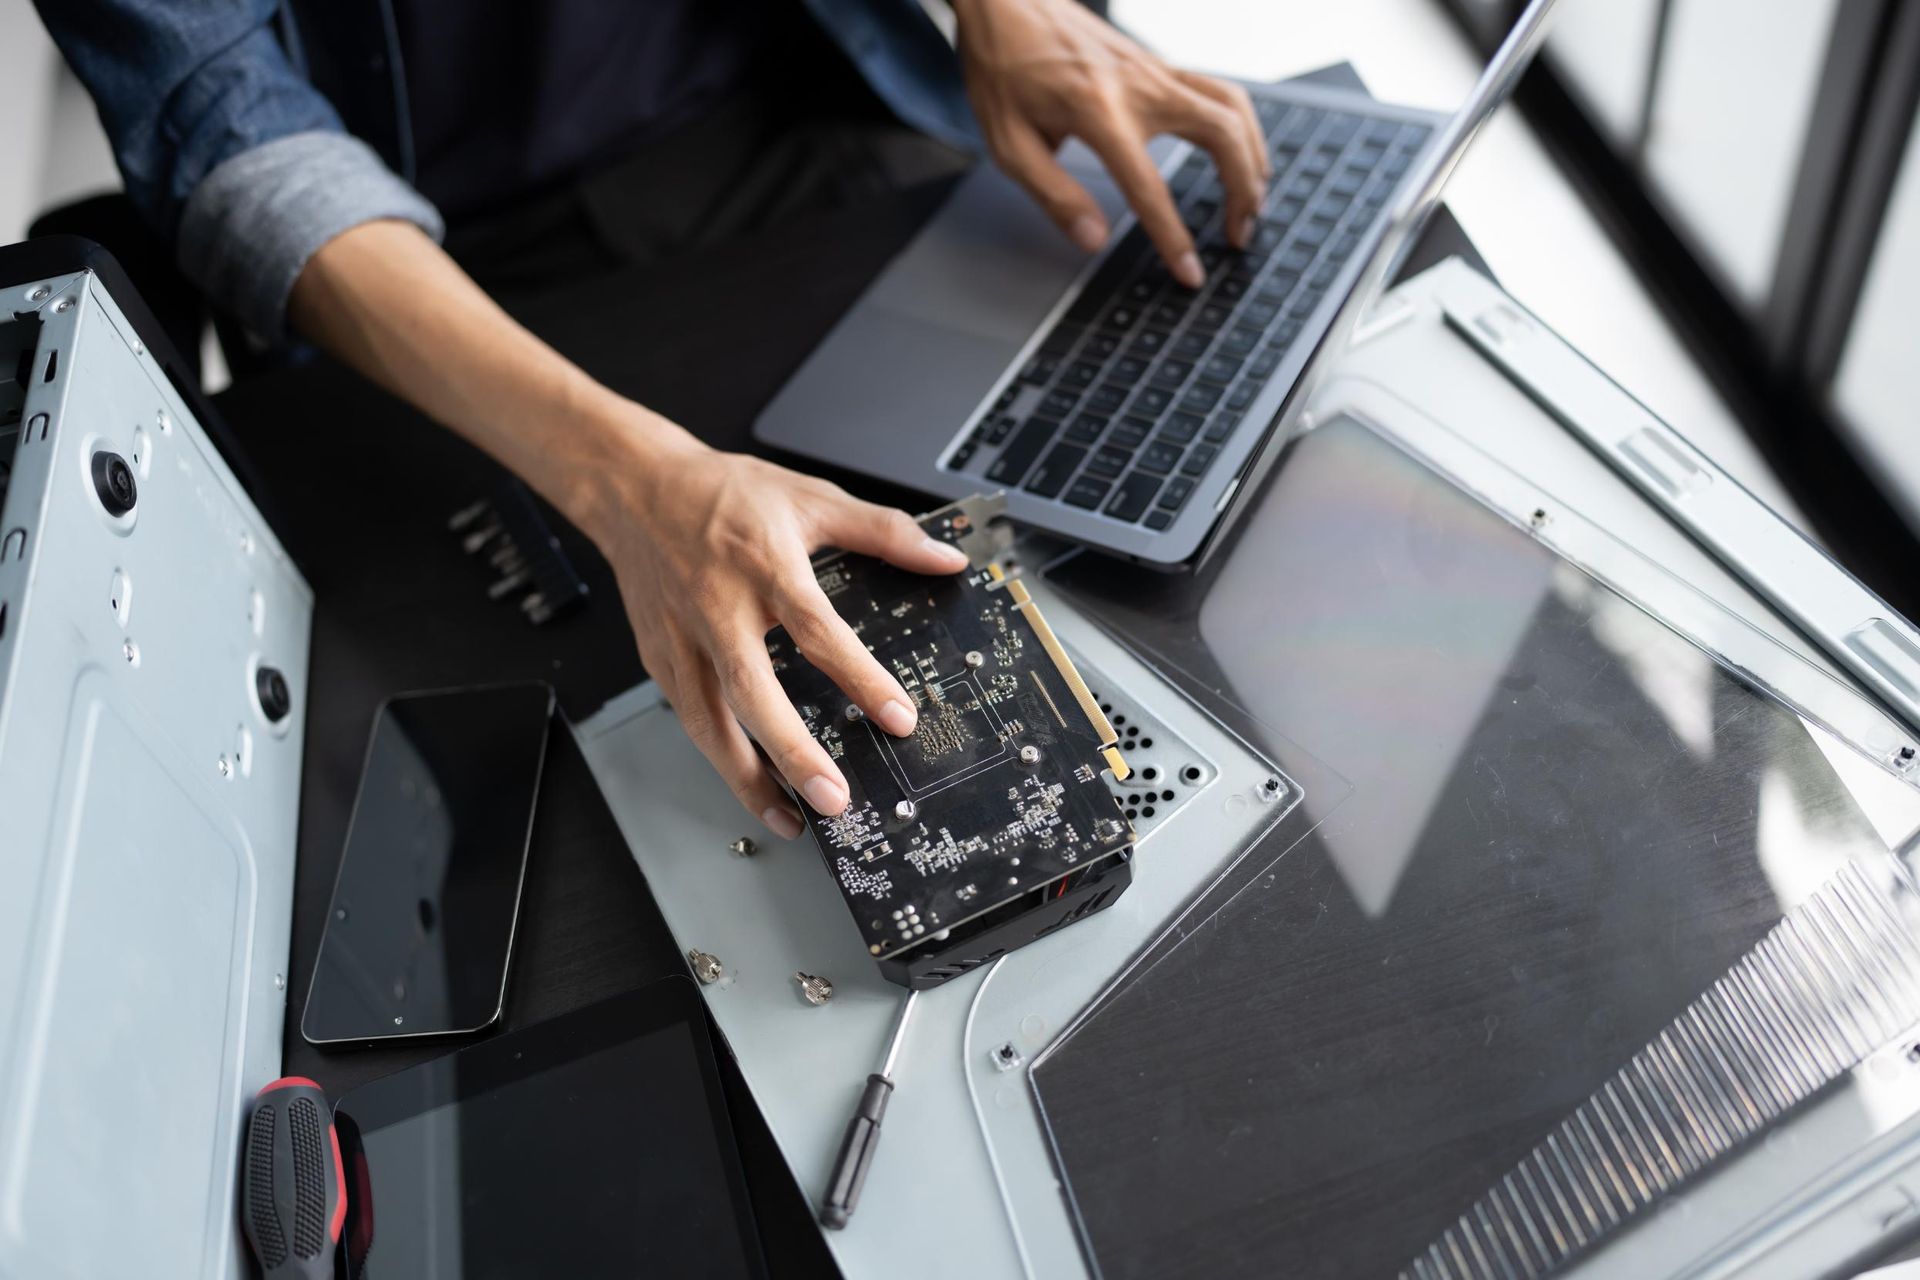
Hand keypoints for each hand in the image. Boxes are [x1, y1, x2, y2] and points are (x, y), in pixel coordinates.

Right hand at [584, 433, 969, 837]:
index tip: (897, 717)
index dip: (859, 677)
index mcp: (765, 567)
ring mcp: (683, 639)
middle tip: (833, 799)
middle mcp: (719, 609)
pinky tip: (750, 783)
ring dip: (750, 778)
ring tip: (791, 819)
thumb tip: (944, 557)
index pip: (818, 631)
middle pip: (754, 692)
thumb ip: (884, 531)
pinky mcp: (660, 659)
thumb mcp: (811, 498)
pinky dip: (720, 757)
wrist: (637, 488)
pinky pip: (691, 718)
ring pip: (710, 722)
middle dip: (793, 753)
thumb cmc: (723, 494)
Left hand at [954, 0, 1268, 287]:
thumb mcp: (1008, 143)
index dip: (1174, 237)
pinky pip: (1219, 92)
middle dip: (1243, 190)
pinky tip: (1236, 155)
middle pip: (1222, 134)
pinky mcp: (1159, 64)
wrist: (1006, 2)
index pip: (1149, 187)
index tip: (1191, 273)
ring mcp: (1155, 70)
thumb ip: (1053, 195)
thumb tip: (1094, 240)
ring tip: (1252, 200)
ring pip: (1233, 107)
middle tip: (1238, 234)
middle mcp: (1138, 86)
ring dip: (1253, 156)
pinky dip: (1239, 127)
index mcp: (1097, 111)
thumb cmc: (1002, 69)